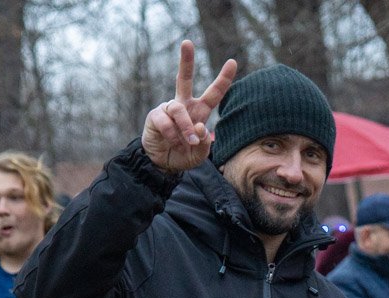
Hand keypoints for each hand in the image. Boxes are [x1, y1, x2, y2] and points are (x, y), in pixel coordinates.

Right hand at [142, 40, 237, 172]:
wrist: (163, 164)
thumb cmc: (184, 155)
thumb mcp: (199, 154)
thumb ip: (203, 143)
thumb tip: (199, 127)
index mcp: (200, 111)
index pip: (214, 93)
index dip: (223, 79)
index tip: (233, 62)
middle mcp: (184, 105)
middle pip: (184, 78)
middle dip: (186, 60)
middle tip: (187, 42)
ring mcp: (168, 109)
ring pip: (179, 110)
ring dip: (186, 128)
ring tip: (188, 142)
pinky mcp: (155, 116)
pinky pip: (166, 122)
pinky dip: (172, 136)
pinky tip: (173, 144)